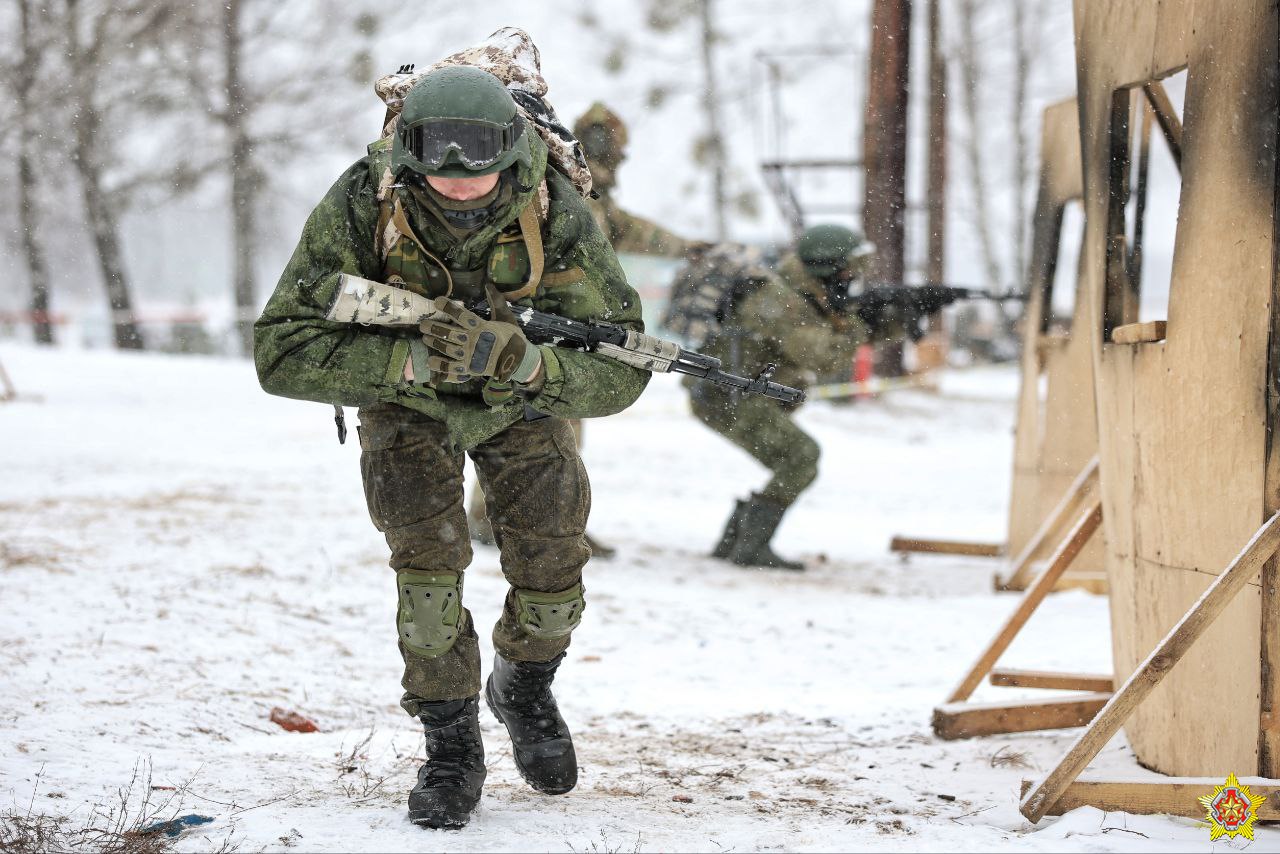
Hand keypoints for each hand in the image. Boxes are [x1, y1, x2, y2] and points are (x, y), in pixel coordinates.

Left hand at [418, 285, 541, 383]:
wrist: (519, 360)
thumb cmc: (512, 337)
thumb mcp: (506, 317)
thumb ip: (496, 301)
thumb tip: (488, 284)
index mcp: (482, 326)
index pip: (462, 315)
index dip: (448, 307)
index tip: (437, 301)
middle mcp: (473, 340)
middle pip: (449, 332)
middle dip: (434, 327)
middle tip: (422, 324)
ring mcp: (470, 355)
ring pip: (447, 348)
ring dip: (434, 342)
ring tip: (425, 338)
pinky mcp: (470, 368)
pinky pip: (451, 367)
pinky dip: (440, 365)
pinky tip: (430, 361)